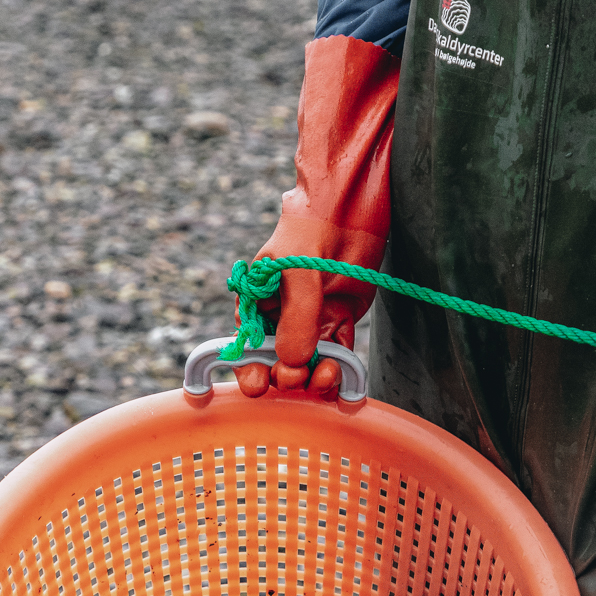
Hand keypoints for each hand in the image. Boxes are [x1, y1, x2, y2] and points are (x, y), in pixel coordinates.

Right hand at [233, 218, 376, 397]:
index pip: (246, 347)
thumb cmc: (311, 232)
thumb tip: (292, 362)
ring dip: (314, 379)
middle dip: (285, 377)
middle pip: (277, 364)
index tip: (259, 385)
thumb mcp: (297, 272)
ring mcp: (310, 323)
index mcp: (256, 306)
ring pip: (308, 365)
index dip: (249, 370)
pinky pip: (336, 356)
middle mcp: (281, 319)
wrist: (350, 210)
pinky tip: (339, 373)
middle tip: (296, 377)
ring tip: (325, 374)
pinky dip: (338, 369)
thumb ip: (296, 318)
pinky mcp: (338, 322)